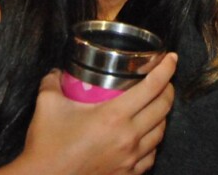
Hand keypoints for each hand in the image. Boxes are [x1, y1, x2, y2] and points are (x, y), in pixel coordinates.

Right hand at [11, 53, 177, 174]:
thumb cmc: (47, 146)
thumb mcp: (47, 104)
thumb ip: (53, 81)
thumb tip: (57, 71)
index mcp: (114, 116)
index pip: (152, 86)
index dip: (166, 68)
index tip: (171, 58)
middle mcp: (128, 138)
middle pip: (163, 107)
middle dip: (168, 88)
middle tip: (164, 79)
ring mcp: (130, 159)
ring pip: (161, 132)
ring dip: (163, 115)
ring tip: (155, 104)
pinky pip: (151, 156)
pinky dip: (153, 141)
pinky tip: (145, 135)